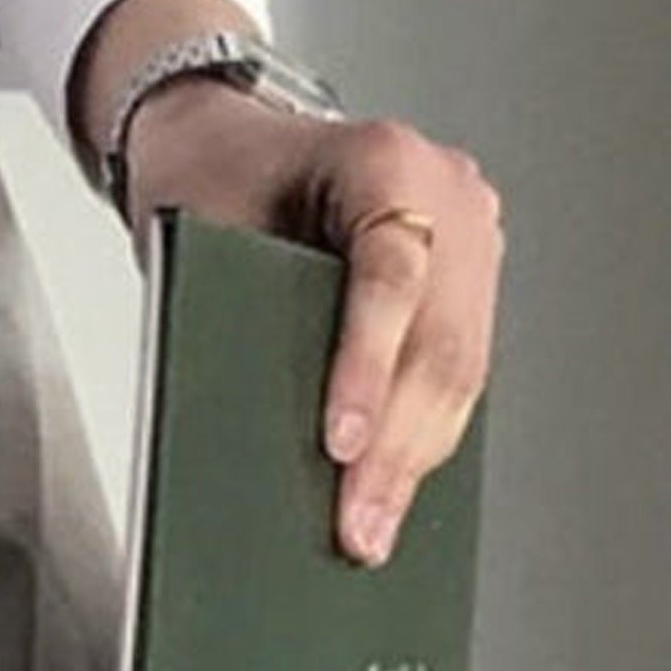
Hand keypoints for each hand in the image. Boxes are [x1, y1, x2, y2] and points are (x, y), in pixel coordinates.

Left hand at [120, 86, 504, 567]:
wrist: (230, 140)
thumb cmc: (209, 176)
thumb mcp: (200, 230)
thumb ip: (238, 310)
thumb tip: (262, 438)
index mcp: (383, 157)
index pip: (390, 274)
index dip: (367, 369)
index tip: (340, 447)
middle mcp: (446, 188)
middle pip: (438, 338)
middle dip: (394, 448)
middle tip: (358, 529)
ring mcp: (470, 234)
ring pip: (460, 369)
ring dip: (415, 459)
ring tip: (373, 531)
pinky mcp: (468, 279)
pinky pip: (458, 369)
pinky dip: (423, 434)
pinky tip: (393, 490)